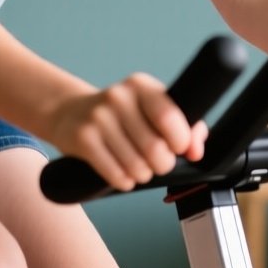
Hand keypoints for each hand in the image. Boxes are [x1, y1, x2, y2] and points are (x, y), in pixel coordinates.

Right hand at [46, 73, 208, 191]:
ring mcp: (98, 118)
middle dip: (162, 164)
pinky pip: (116, 174)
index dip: (180, 141)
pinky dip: (125, 181)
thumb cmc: (121, 116)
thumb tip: (196, 150)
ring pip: (136, 165)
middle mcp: (119, 97)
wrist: (71, 113)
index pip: (169, 116)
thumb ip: (185, 127)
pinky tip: (123, 174)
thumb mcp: (151, 110)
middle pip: (155, 148)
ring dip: (143, 175)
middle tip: (158, 163)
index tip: (177, 148)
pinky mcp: (83, 139)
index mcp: (141, 86)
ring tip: (140, 169)